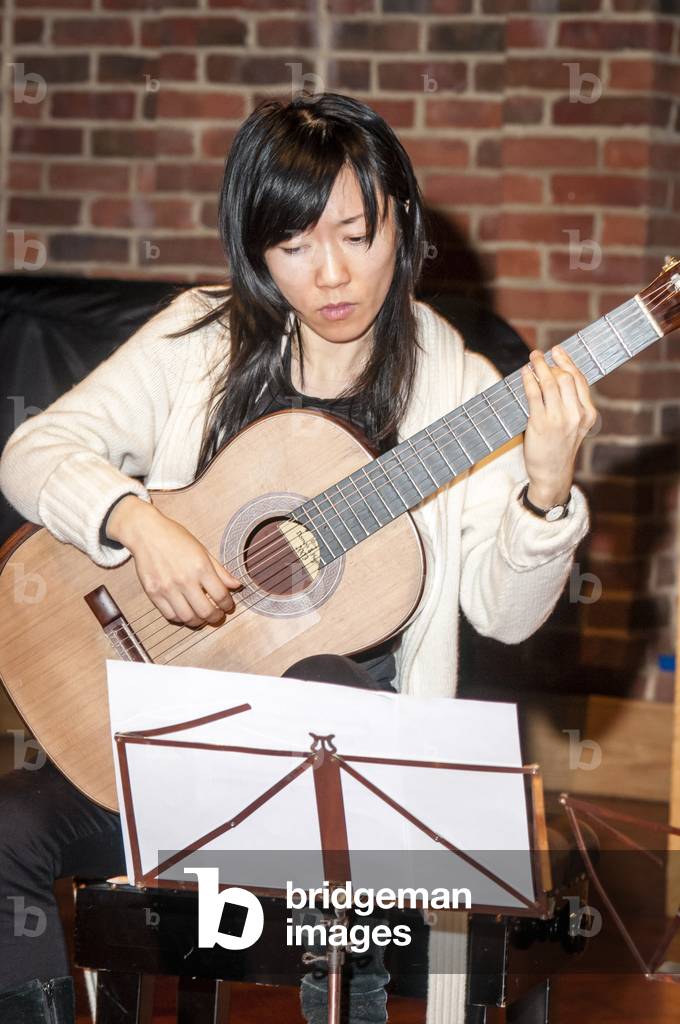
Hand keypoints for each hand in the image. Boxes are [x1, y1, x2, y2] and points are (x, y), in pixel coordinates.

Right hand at [108, 496, 240, 625]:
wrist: (146, 533)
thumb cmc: (175, 538)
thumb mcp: (202, 550)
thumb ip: (220, 570)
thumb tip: (237, 585)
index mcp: (200, 567)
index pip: (220, 596)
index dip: (227, 605)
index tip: (228, 606)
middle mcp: (184, 579)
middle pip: (206, 611)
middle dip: (216, 617)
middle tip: (217, 616)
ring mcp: (167, 588)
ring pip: (188, 617)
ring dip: (199, 621)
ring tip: (202, 617)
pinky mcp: (153, 593)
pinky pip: (170, 615)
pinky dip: (180, 618)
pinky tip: (185, 612)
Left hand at [520, 346, 596, 508]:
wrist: (552, 473)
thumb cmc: (560, 447)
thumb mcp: (575, 426)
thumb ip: (571, 404)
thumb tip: (555, 376)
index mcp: (587, 414)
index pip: (580, 380)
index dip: (568, 362)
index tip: (558, 351)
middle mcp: (575, 415)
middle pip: (566, 378)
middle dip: (552, 363)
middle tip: (539, 355)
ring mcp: (558, 419)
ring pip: (550, 383)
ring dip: (539, 366)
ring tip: (532, 359)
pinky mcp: (540, 423)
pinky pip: (534, 394)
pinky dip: (529, 380)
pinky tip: (525, 373)